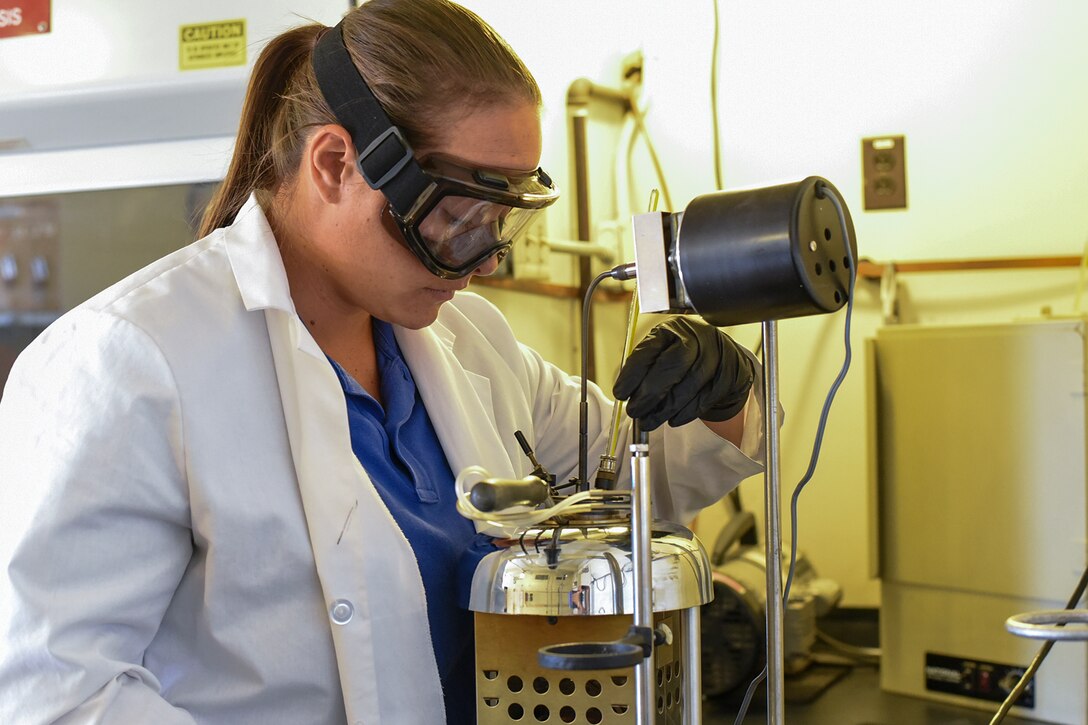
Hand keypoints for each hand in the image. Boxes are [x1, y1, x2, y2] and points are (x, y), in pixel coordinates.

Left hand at [613, 317, 753, 430]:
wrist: (723, 357)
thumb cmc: (684, 357)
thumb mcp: (662, 352)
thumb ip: (646, 369)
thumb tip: (627, 395)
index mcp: (672, 329)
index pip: (650, 349)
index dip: (632, 374)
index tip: (620, 393)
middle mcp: (696, 336)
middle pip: (673, 364)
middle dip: (650, 393)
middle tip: (635, 411)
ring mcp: (716, 354)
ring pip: (691, 384)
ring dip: (666, 408)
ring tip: (649, 421)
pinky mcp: (729, 373)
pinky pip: (706, 397)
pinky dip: (686, 412)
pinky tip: (673, 419)